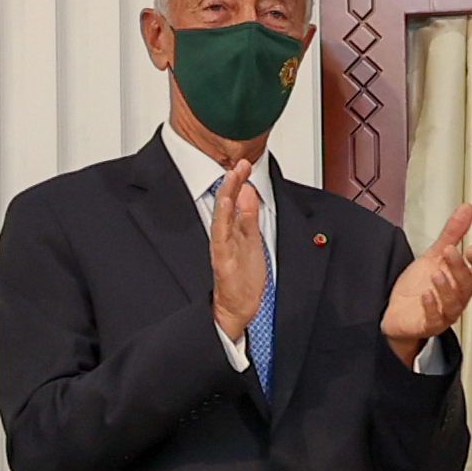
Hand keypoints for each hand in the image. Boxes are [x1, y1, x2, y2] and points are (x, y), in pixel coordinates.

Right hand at [209, 156, 268, 340]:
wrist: (237, 307)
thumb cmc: (242, 276)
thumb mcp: (250, 239)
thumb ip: (248, 215)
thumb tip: (247, 190)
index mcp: (233, 231)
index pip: (233, 200)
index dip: (237, 181)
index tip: (243, 164)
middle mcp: (225, 238)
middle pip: (225, 206)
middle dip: (231, 184)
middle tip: (238, 165)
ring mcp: (223, 250)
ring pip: (221, 220)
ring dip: (225, 199)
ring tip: (230, 180)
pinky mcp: (223, 264)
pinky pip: (221, 241)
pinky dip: (223, 224)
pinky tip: (226, 209)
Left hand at [383, 203, 471, 363]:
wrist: (395, 311)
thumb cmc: (417, 286)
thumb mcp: (434, 255)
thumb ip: (452, 234)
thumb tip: (467, 209)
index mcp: (461, 281)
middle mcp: (456, 298)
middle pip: (466, 285)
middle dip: (459, 268)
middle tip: (450, 252)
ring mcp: (443, 313)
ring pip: (453, 303)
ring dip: (446, 288)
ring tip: (437, 274)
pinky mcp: (427, 324)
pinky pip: (434, 319)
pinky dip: (431, 307)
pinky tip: (426, 295)